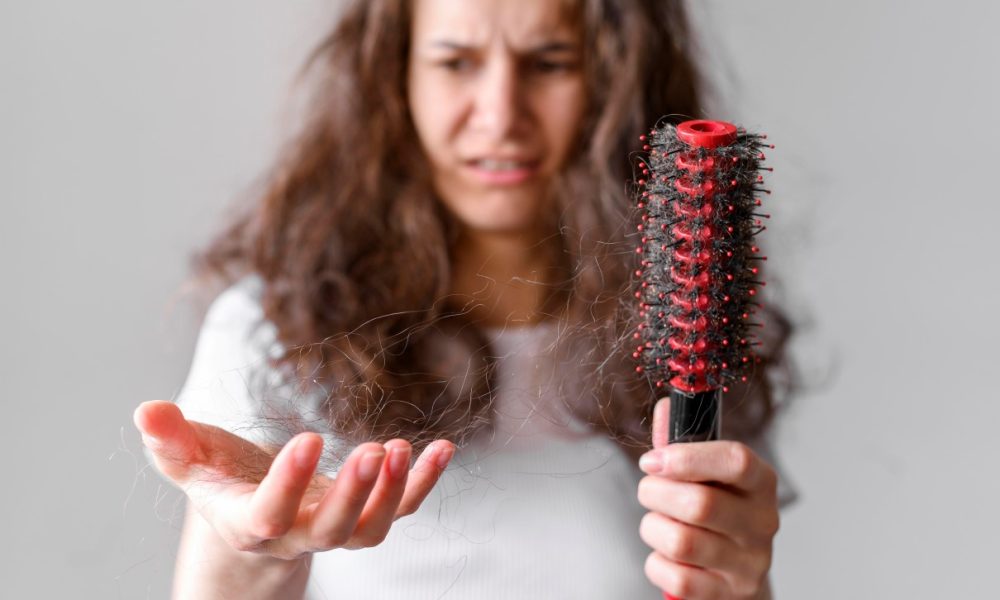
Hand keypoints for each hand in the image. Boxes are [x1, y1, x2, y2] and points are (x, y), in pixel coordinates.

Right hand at [133, 400, 453, 559]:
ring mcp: (337, 529)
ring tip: (404, 448)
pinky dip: (424, 482)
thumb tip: (145, 410)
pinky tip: (443, 448)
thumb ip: (171, 441)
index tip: (308, 437)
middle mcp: (297, 534)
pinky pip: (402, 508)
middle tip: (374, 451)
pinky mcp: (366, 515)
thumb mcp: (191, 461)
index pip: (269, 514)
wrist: (254, 513)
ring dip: (393, 492)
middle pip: (331, 530)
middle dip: (354, 495)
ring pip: (370, 528)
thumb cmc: (221, 481)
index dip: (288, 484)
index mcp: (250, 522)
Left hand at [637, 398, 777, 598]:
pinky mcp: (729, 594)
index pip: (736, 461)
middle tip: (648, 490)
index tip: (652, 460)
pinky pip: (675, 577)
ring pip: (682, 542)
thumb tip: (666, 405)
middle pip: (701, 504)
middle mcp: (763, 523)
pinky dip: (656, 563)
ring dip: (653, 528)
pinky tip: (665, 554)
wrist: (734, 573)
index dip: (688, 457)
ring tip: (657, 523)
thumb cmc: (714, 512)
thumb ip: (682, 441)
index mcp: (760, 482)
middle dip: (656, 493)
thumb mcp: (705, 474)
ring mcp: (749, 563)